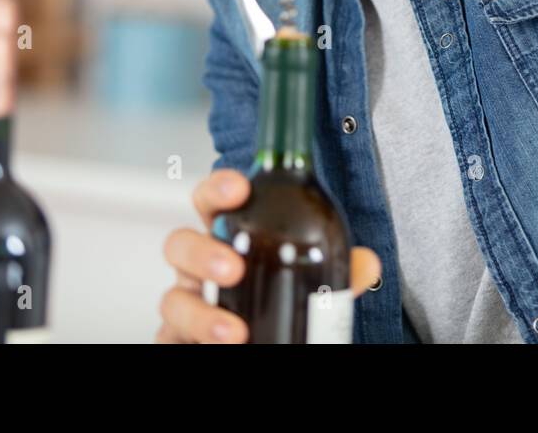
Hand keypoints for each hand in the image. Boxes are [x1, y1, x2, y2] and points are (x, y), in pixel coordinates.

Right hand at [157, 168, 382, 342]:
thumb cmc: (277, 291)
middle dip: (202, 252)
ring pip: (173, 300)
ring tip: (234, 332)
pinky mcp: (179, 338)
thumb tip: (368, 264)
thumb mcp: (312, 276)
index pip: (212, 201)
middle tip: (234, 268)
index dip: (218, 189)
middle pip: (180, 244)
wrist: (258, 337)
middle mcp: (201, 266)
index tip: (239, 188)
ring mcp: (187, 303)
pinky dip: (189, 343)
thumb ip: (339, 269)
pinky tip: (216, 349)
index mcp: (230, 236)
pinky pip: (169, 340)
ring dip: (201, 315)